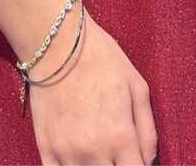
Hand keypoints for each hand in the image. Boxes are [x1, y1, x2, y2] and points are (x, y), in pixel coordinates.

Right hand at [27, 8, 158, 165]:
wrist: (57, 43)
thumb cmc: (101, 59)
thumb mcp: (137, 86)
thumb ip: (148, 129)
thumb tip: (149, 161)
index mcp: (120, 137)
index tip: (133, 160)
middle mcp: (94, 151)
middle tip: (116, 154)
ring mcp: (67, 153)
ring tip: (98, 154)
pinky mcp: (46, 149)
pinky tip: (77, 160)